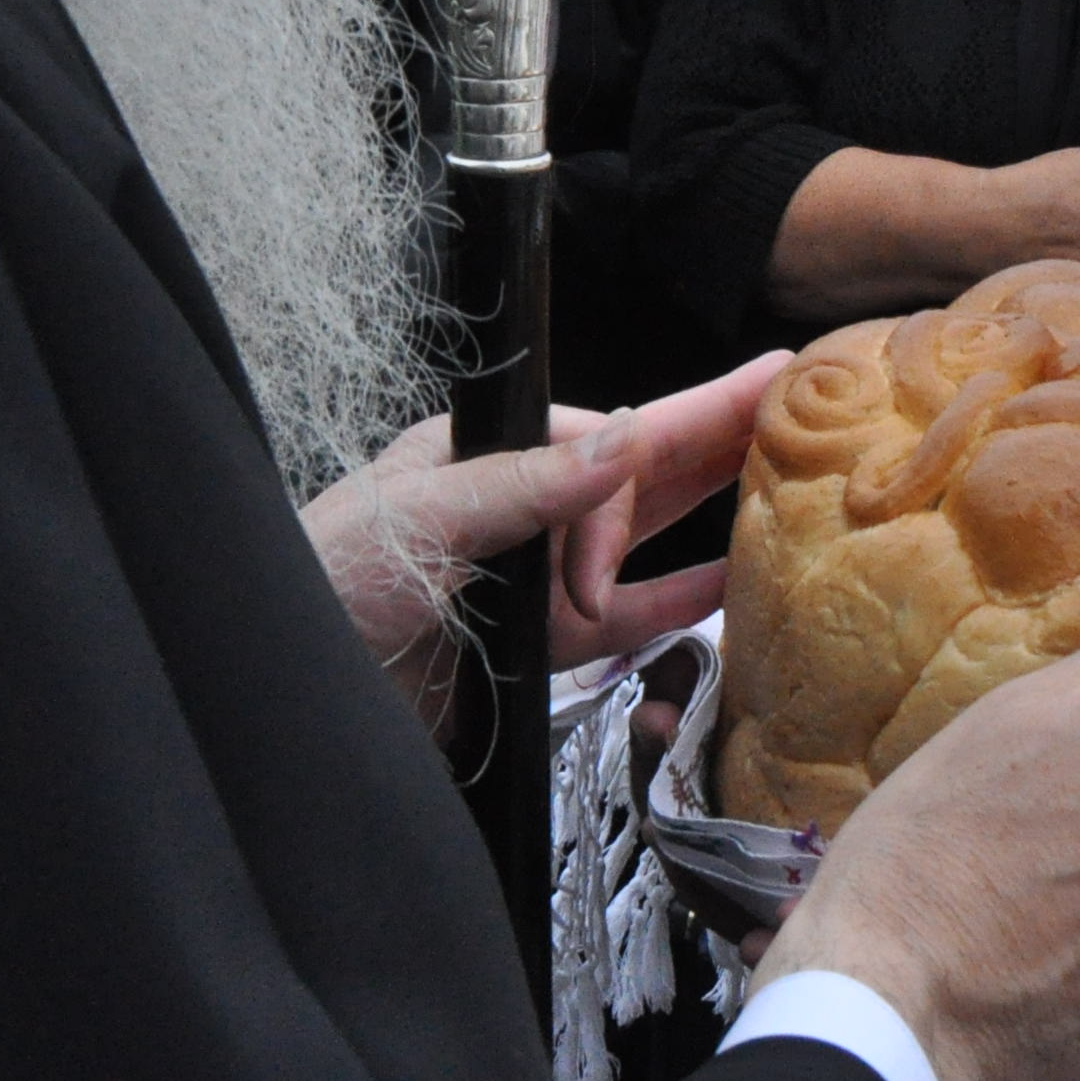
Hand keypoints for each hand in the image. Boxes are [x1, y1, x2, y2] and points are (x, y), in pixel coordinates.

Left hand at [300, 354, 786, 734]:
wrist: (287, 697)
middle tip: (792, 383)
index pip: (600, 448)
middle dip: (719, 426)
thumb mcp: (420, 518)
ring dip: (717, 503)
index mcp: (491, 454)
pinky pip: (631, 617)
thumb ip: (528, 483)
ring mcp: (538, 578)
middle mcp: (524, 506)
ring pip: (648, 533)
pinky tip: (739, 578)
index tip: (587, 582)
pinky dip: (685, 600)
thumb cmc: (323, 585)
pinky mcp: (543, 648)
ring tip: (790, 466)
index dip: (621, 500)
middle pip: (641, 464)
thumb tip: (627, 438)